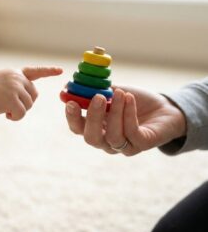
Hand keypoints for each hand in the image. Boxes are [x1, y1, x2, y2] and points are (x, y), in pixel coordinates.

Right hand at [0, 66, 62, 124]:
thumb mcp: (3, 81)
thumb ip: (17, 85)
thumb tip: (30, 98)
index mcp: (16, 73)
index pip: (35, 71)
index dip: (48, 71)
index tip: (60, 70)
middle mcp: (18, 78)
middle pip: (34, 95)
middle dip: (25, 103)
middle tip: (11, 105)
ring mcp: (15, 87)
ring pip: (29, 105)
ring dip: (19, 111)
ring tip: (5, 109)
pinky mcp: (12, 98)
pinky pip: (22, 113)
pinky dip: (16, 117)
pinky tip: (6, 115)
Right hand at [65, 86, 186, 155]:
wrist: (162, 107)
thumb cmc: (133, 100)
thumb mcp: (111, 92)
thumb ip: (93, 90)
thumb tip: (69, 86)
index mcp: (96, 127)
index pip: (78, 128)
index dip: (72, 117)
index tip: (70, 101)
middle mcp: (106, 140)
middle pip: (91, 138)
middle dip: (92, 118)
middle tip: (98, 97)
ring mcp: (124, 146)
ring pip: (112, 136)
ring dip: (115, 112)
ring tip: (120, 93)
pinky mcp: (141, 144)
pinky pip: (131, 132)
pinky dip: (128, 113)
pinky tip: (129, 98)